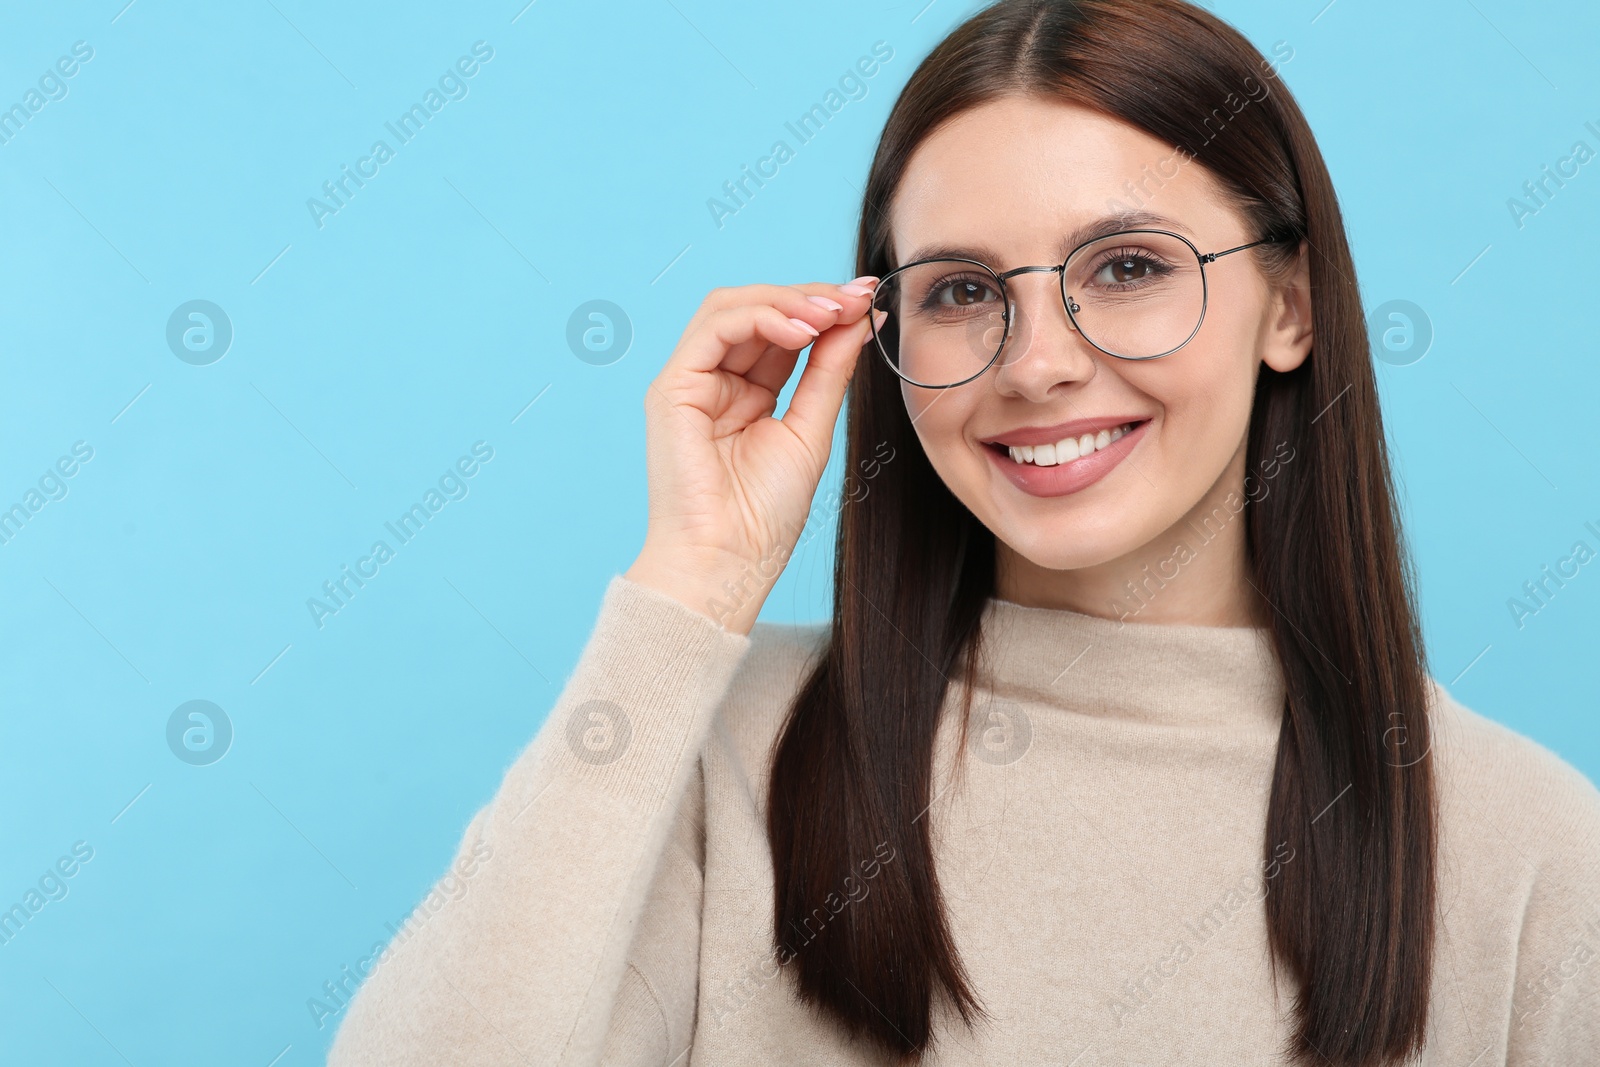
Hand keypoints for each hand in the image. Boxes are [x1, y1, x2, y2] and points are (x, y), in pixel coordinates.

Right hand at [624, 278, 882, 634]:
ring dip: (788, 300)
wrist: (728, 563)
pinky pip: (714, 328)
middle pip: (758, 310)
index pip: (783, 331)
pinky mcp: (673, 388)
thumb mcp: (811, 429)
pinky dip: (761, 316)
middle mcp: (715, 382)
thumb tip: (859, 319)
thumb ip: (829, 371)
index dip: (825, 310)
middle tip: (858, 297)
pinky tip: (801, 329)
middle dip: (811, 297)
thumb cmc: (764, 516)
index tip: (871, 300)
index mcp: (746, 394)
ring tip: (833, 311)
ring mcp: (690, 382)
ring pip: (732, 307)